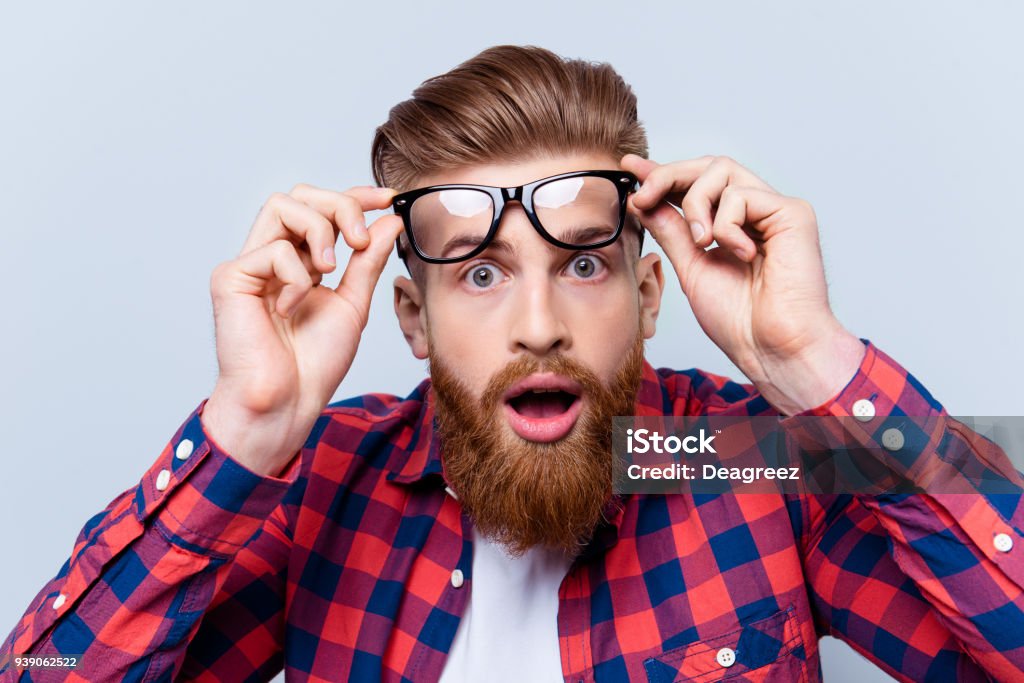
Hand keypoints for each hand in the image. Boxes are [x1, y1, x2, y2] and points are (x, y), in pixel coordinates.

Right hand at [202, 184, 402, 475]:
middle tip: (359, 240)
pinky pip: (273, 249)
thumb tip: (389, 220)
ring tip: (328, 271)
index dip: (354, 196)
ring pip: (282, 205)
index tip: (387, 199)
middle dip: (339, 205)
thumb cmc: (314, 363)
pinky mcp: (231, 277)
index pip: (322, 208)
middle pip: (301, 195)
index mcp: (299, 261)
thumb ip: (367, 260)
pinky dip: (296, 276)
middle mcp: (272, 256)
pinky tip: (291, 308)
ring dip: (319, 231)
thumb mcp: (353, 303)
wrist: (288, 402)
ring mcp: (249, 264)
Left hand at [621, 155, 864, 414]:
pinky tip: (739, 253)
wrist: (770, 348)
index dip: (662, 173)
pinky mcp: (793, 212)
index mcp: (733, 225)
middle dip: (668, 175)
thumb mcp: (691, 267)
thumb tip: (644, 200)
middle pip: (709, 165)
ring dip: (696, 204)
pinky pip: (742, 195)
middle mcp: (757, 212)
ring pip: (721, 170)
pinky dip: (726, 225)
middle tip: (643, 196)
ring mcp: (776, 209)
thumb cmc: (739, 320)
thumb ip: (671, 231)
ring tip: (701, 243)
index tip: (629, 167)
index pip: (696, 185)